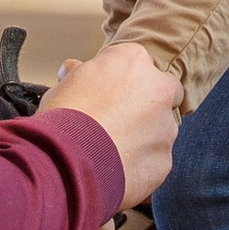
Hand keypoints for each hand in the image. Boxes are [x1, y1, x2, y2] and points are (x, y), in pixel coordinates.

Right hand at [37, 38, 182, 210]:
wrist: (67, 164)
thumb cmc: (63, 119)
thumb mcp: (62, 87)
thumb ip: (76, 75)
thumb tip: (71, 69)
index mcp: (133, 61)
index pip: (137, 63)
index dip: (123, 80)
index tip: (108, 93)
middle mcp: (158, 89)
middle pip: (163, 92)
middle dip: (148, 104)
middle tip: (120, 119)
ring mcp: (165, 127)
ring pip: (162, 129)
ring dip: (145, 136)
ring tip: (113, 149)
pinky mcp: (164, 159)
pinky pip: (155, 159)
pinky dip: (141, 163)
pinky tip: (117, 168)